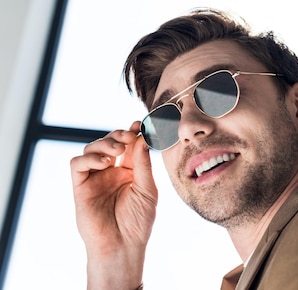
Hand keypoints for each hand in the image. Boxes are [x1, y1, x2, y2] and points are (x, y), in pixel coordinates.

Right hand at [70, 121, 156, 288]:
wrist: (122, 245)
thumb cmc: (138, 221)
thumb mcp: (147, 189)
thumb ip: (143, 164)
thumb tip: (142, 138)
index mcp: (130, 171)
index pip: (130, 145)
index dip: (133, 133)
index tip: (139, 124)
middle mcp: (112, 172)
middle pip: (110, 142)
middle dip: (119, 135)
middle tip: (129, 136)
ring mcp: (95, 178)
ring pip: (92, 148)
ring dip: (105, 143)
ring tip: (117, 150)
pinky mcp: (80, 186)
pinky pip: (78, 164)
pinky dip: (89, 157)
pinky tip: (104, 162)